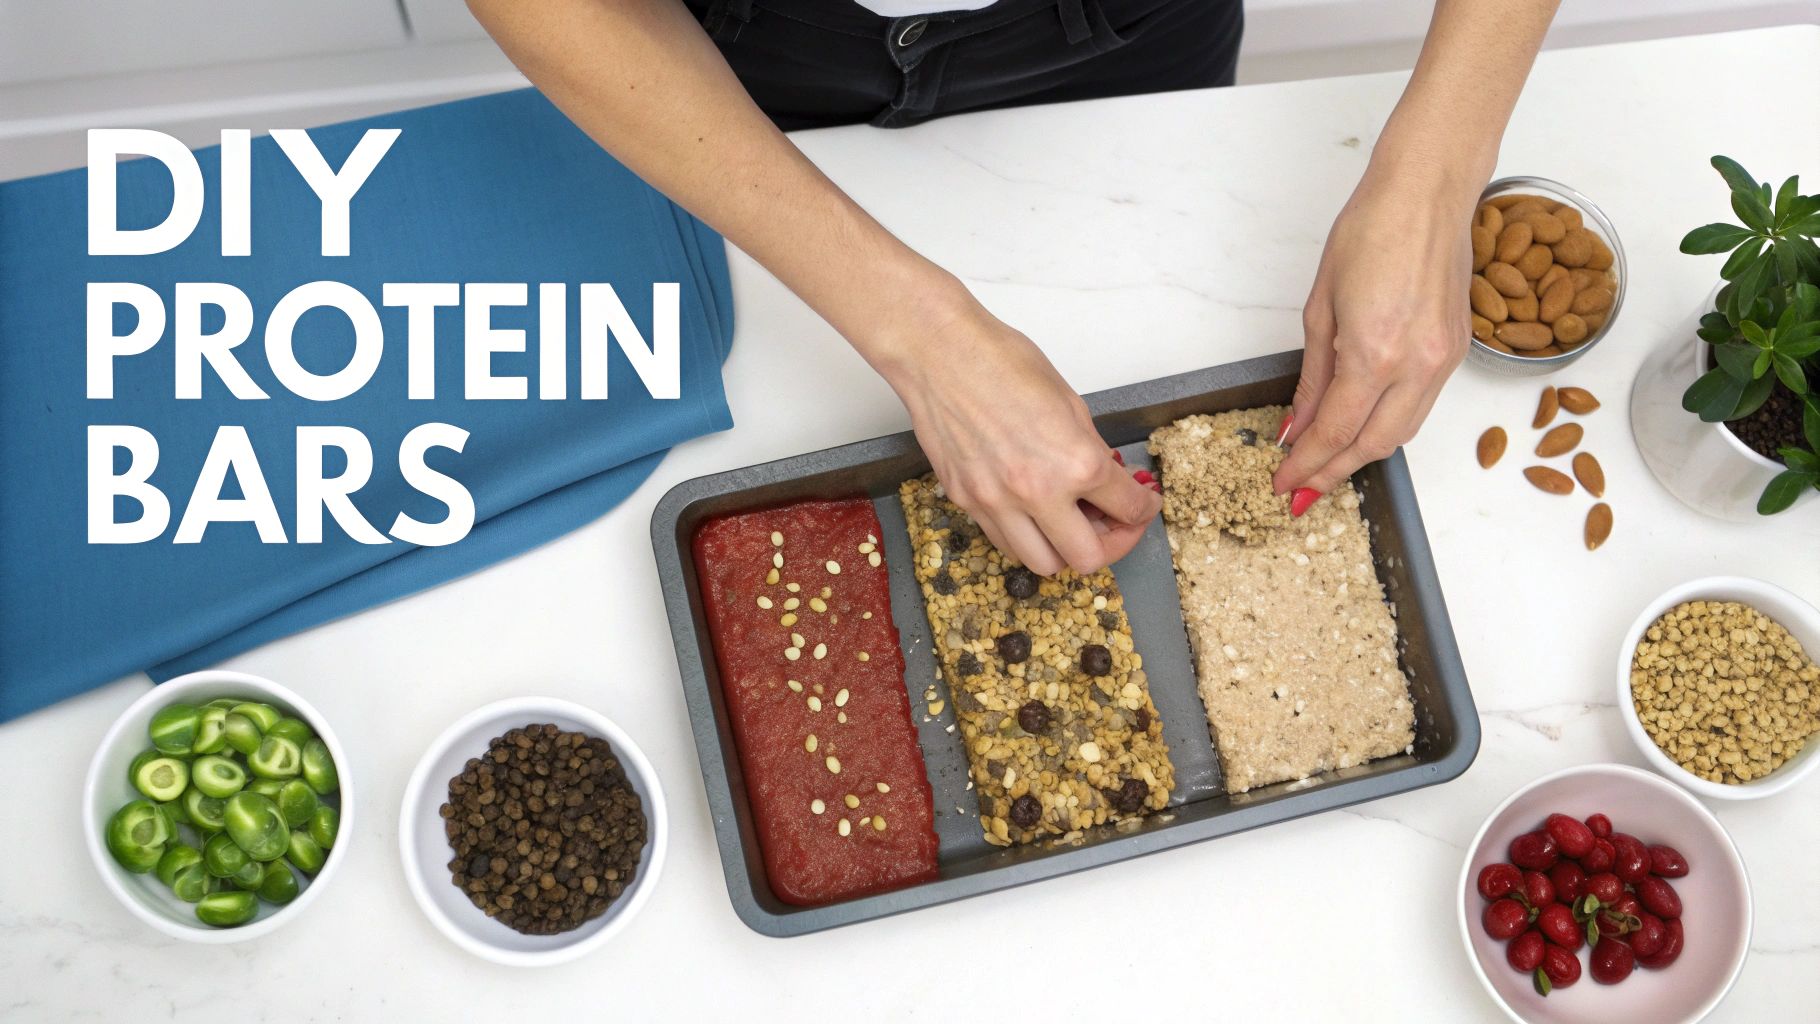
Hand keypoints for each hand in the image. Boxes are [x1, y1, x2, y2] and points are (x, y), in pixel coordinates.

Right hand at [883, 298, 1160, 575]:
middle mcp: (1037, 492)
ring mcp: (997, 503)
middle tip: (1113, 524)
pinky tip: (1032, 514)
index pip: (1127, 509)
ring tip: (1069, 524)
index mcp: (1076, 462)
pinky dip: (1026, 537)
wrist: (940, 353)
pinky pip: (1004, 541)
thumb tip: (1103, 480)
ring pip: (1042, 563)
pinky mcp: (965, 502)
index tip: (1143, 503)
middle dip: (1111, 543)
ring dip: (1063, 550)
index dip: (1144, 508)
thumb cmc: (1002, 361)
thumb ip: (1089, 450)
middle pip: (1087, 559)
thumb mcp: (1069, 402)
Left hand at [1273, 166, 1476, 499]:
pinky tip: (1364, 425)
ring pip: (1403, 432)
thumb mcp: (1320, 307)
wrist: (1428, 192)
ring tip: (1328, 466)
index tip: (1284, 482)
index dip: (1306, 464)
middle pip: (1374, 445)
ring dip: (1364, 454)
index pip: (1335, 431)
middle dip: (1334, 473)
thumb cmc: (1370, 230)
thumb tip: (1299, 423)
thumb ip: (1313, 375)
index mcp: (1375, 353)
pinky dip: (1390, 423)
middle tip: (1301, 489)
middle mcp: (1418, 364)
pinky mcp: (1459, 350)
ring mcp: (1444, 360)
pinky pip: (1422, 405)